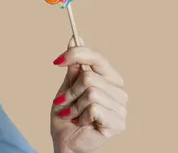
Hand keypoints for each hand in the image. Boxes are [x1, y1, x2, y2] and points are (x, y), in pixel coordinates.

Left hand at [49, 36, 127, 152]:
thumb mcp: (67, 86)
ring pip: (90, 91)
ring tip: (72, 113)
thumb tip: (74, 39)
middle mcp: (118, 89)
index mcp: (108, 78)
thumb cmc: (67, 114)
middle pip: (90, 75)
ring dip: (74, 104)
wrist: (65, 140)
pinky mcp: (118, 122)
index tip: (56, 61)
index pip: (97, 57)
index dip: (76, 54)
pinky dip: (80, 115)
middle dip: (71, 90)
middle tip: (64, 101)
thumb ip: (73, 66)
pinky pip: (94, 108)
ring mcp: (121, 106)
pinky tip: (81, 122)